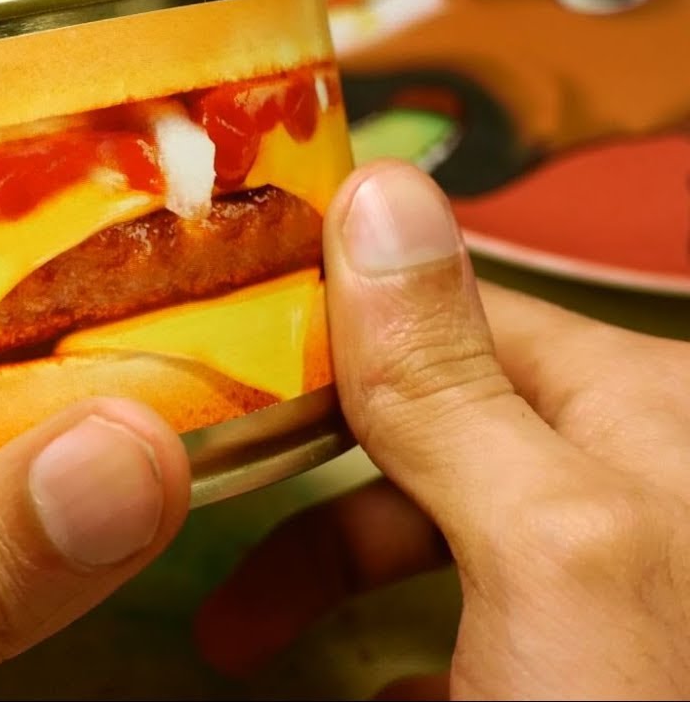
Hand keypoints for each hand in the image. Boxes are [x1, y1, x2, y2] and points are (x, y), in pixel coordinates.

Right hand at [195, 161, 689, 698]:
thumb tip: (379, 189)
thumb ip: (453, 380)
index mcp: (638, 415)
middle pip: (425, 434)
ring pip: (435, 538)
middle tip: (202, 521)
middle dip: (309, 484)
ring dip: (330, 576)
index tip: (203, 370)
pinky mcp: (576, 667)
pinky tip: (370, 697)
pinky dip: (402, 658)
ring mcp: (603, 588)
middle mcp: (626, 483)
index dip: (326, 329)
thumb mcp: (548, 546)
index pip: (450, 317)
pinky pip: (469, 633)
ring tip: (244, 645)